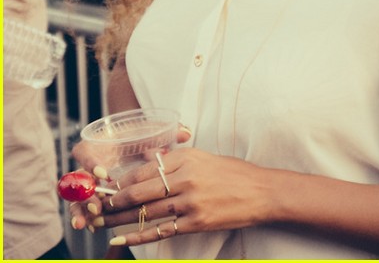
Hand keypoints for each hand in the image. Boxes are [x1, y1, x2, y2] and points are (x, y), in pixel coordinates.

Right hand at [65, 123, 191, 233]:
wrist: (135, 142)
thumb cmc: (141, 136)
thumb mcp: (151, 132)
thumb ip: (165, 131)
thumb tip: (185, 134)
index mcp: (99, 145)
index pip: (84, 151)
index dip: (90, 162)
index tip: (103, 173)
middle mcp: (90, 164)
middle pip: (78, 180)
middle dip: (85, 195)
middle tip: (96, 206)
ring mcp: (90, 182)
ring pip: (78, 198)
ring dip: (81, 210)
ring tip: (88, 223)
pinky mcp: (94, 196)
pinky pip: (86, 208)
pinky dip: (89, 217)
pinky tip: (93, 227)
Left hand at [95, 147, 269, 248]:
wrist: (263, 192)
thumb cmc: (235, 174)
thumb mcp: (205, 158)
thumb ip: (175, 159)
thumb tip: (146, 158)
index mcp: (187, 158)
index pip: (143, 170)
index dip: (120, 181)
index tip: (106, 187)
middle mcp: (186, 178)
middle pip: (139, 191)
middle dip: (113, 201)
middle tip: (96, 207)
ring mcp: (191, 202)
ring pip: (145, 212)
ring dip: (119, 220)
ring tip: (100, 224)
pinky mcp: (196, 222)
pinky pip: (160, 230)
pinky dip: (137, 237)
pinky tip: (120, 240)